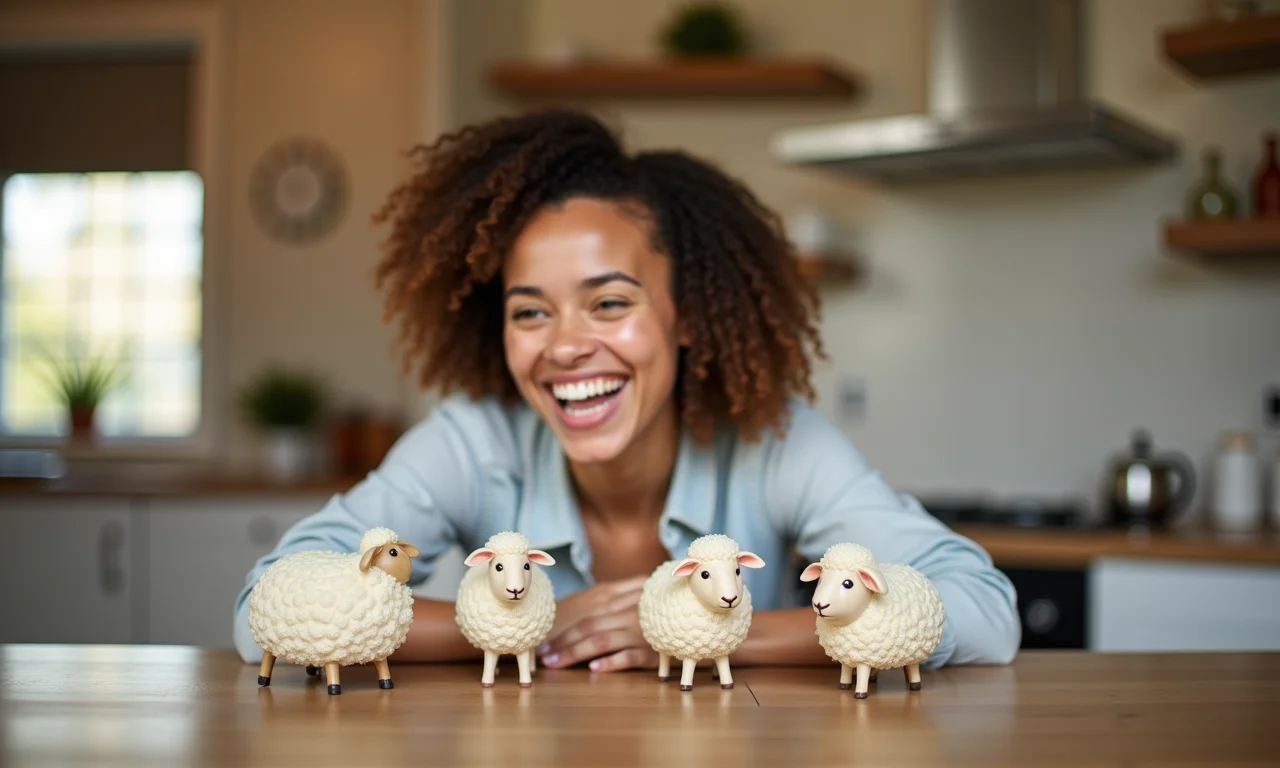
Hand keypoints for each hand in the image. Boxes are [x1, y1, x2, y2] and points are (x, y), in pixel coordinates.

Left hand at [538, 576, 654, 671]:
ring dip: (575, 654)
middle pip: (588, 627)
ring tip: (556, 664)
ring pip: (602, 641)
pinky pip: (628, 656)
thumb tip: (575, 624)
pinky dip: (610, 662)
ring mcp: (640, 631)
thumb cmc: (655, 615)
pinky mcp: (652, 650)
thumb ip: (610, 605)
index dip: (562, 629)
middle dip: (562, 643)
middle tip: (543, 657)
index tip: (543, 643)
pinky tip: (594, 669)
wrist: (690, 621)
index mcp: (621, 598)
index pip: (585, 615)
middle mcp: (629, 613)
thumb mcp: (634, 600)